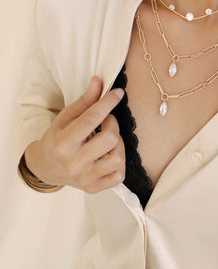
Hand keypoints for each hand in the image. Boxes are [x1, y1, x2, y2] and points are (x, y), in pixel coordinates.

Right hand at [24, 77, 125, 193]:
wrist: (46, 167)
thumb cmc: (57, 138)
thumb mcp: (65, 117)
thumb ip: (85, 101)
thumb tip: (99, 81)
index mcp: (63, 143)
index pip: (91, 119)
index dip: (107, 103)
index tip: (117, 93)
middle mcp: (73, 163)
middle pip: (109, 138)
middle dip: (113, 123)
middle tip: (106, 120)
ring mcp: (84, 178)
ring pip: (118, 158)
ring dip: (118, 143)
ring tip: (108, 138)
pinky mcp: (93, 188)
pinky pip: (119, 175)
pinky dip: (119, 162)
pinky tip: (109, 154)